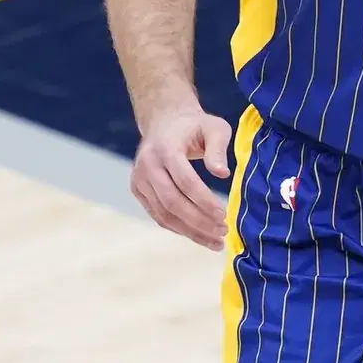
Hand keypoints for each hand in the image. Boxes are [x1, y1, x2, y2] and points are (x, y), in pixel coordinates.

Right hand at [129, 107, 232, 250]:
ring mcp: (139, 178)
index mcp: (165, 148)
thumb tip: (223, 174)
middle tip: (223, 232)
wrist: (164, 120)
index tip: (224, 215)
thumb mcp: (214, 128)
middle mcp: (147, 164)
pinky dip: (179, 228)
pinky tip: (199, 235)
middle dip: (198, 221)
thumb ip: (218, 149)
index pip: (185, 181)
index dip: (204, 201)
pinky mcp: (137, 189)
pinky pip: (158, 215)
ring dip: (190, 231)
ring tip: (215, 241)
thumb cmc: (195, 126)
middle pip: (172, 202)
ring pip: (163, 214)